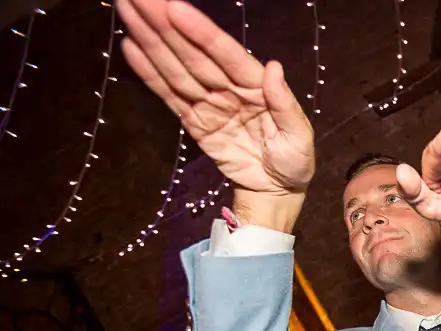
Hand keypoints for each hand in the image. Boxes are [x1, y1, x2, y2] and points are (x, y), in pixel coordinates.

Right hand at [117, 0, 314, 210]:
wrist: (277, 190)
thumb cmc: (295, 160)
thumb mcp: (299, 137)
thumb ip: (285, 104)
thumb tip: (274, 68)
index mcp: (256, 85)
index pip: (225, 53)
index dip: (200, 32)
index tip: (174, 7)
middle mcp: (229, 87)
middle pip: (192, 53)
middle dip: (164, 23)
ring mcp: (209, 103)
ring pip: (176, 67)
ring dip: (150, 39)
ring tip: (128, 9)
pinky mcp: (194, 122)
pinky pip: (169, 95)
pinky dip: (150, 73)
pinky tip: (132, 47)